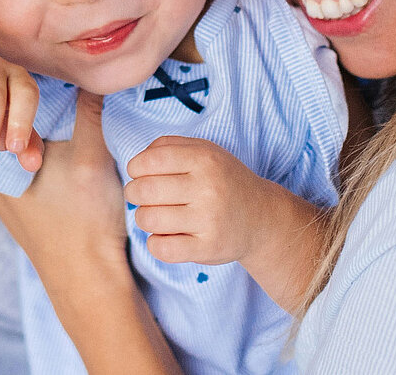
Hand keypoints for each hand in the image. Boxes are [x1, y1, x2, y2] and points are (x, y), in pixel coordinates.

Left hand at [0, 92, 180, 374]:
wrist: (89, 282)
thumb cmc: (85, 220)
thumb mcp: (92, 156)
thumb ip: (90, 112)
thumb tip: (92, 75)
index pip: (3, 116)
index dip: (29, 98)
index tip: (58, 94)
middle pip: (12, 135)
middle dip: (39, 122)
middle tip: (69, 115)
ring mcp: (9, 204)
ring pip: (23, 158)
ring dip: (47, 147)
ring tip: (75, 144)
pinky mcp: (26, 217)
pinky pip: (33, 180)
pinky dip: (50, 169)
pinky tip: (74, 172)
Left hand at [124, 136, 269, 264]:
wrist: (261, 218)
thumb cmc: (223, 181)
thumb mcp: (204, 151)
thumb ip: (168, 146)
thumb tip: (136, 163)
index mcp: (204, 159)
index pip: (149, 161)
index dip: (135, 168)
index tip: (140, 175)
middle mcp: (208, 188)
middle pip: (144, 191)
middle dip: (134, 194)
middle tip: (143, 197)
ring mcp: (209, 220)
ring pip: (149, 219)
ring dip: (144, 218)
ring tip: (156, 216)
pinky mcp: (208, 248)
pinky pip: (162, 249)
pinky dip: (155, 244)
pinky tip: (165, 236)